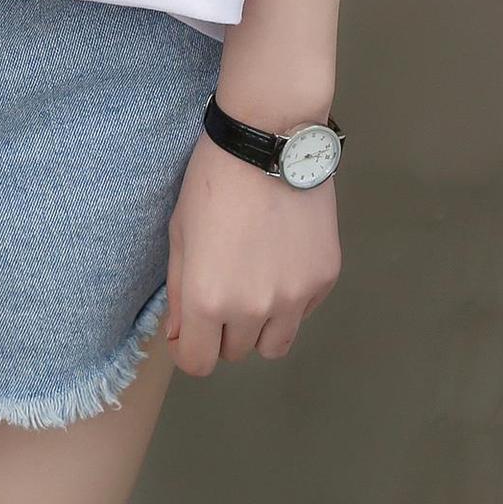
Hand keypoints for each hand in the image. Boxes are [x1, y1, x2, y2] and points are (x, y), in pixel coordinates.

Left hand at [163, 124, 340, 375]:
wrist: (269, 141)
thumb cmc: (213, 180)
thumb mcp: (180, 231)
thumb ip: (178, 290)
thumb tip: (181, 334)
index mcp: (208, 299)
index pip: (198, 363)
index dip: (188, 350)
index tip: (189, 331)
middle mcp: (253, 309)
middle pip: (236, 352)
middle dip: (223, 330)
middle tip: (222, 288)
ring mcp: (294, 298)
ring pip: (274, 344)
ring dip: (259, 326)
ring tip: (254, 282)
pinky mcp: (324, 281)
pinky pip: (303, 313)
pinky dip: (290, 300)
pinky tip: (281, 258)